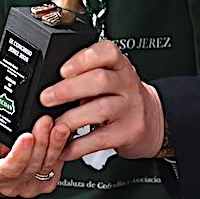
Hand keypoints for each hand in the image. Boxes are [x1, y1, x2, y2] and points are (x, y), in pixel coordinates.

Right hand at [0, 116, 70, 198]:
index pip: (8, 167)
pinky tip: (67, 137)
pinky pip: (58, 168)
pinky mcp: (46, 184)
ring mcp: (30, 186)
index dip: (20, 153)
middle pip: (32, 165)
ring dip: (56, 145)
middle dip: (42, 141)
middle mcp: (12, 184)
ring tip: (61, 127)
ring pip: (47, 166)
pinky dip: (63, 151)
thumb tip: (2, 107)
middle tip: (46, 121)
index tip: (27, 136)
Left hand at [40, 40, 164, 160]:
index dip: (83, 59)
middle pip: (100, 80)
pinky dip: (78, 145)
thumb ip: (86, 76)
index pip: (107, 52)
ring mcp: (130, 109)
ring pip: (100, 109)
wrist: (153, 121)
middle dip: (68, 89)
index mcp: (120, 66)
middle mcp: (127, 84)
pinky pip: (100, 139)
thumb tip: (49, 87)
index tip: (63, 70)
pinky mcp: (128, 133)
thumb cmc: (121, 97)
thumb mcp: (110, 78)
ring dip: (71, 119)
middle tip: (46, 98)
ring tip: (54, 125)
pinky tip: (65, 147)